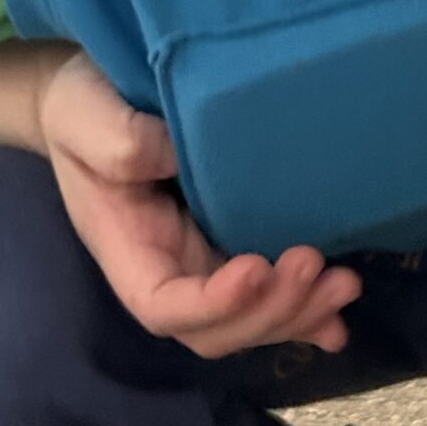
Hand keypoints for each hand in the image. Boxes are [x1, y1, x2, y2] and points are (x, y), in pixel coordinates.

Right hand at [33, 52, 360, 358]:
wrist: (94, 96)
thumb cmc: (82, 109)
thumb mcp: (85, 116)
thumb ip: (121, 141)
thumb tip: (179, 153)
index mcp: (125, 250)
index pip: (164, 306)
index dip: (212, 304)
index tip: (254, 267)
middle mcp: (166, 269)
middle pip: (216, 329)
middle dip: (269, 311)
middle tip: (314, 265)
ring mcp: (201, 263)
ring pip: (248, 319)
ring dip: (298, 312)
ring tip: (344, 285)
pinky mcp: (230, 244)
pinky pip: (267, 293)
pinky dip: (305, 309)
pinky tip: (341, 310)